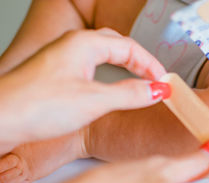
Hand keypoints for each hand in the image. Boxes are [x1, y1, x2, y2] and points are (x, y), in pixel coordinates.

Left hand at [0, 28, 167, 146]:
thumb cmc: (37, 106)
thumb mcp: (94, 100)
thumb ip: (130, 93)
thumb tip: (157, 89)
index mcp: (83, 43)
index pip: (129, 47)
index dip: (151, 64)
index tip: (165, 82)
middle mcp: (72, 46)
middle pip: (116, 46)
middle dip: (139, 61)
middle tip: (155, 79)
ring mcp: (63, 61)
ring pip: (102, 56)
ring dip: (124, 67)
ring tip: (139, 81)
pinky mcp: (56, 77)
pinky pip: (91, 69)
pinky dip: (109, 77)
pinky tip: (110, 90)